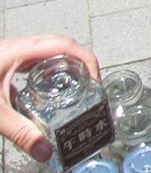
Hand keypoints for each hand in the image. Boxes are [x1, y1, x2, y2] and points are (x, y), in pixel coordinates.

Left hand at [0, 35, 102, 161]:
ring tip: (71, 89)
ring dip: (63, 66)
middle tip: (88, 87)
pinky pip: (33, 60)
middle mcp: (18, 46)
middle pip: (62, 45)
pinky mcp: (3, 61)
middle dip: (80, 63)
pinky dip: (45, 72)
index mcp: (20, 50)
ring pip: (47, 51)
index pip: (66, 45)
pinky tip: (40, 93)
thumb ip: (20, 131)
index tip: (95, 81)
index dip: (87, 60)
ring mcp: (10, 52)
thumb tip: (45, 151)